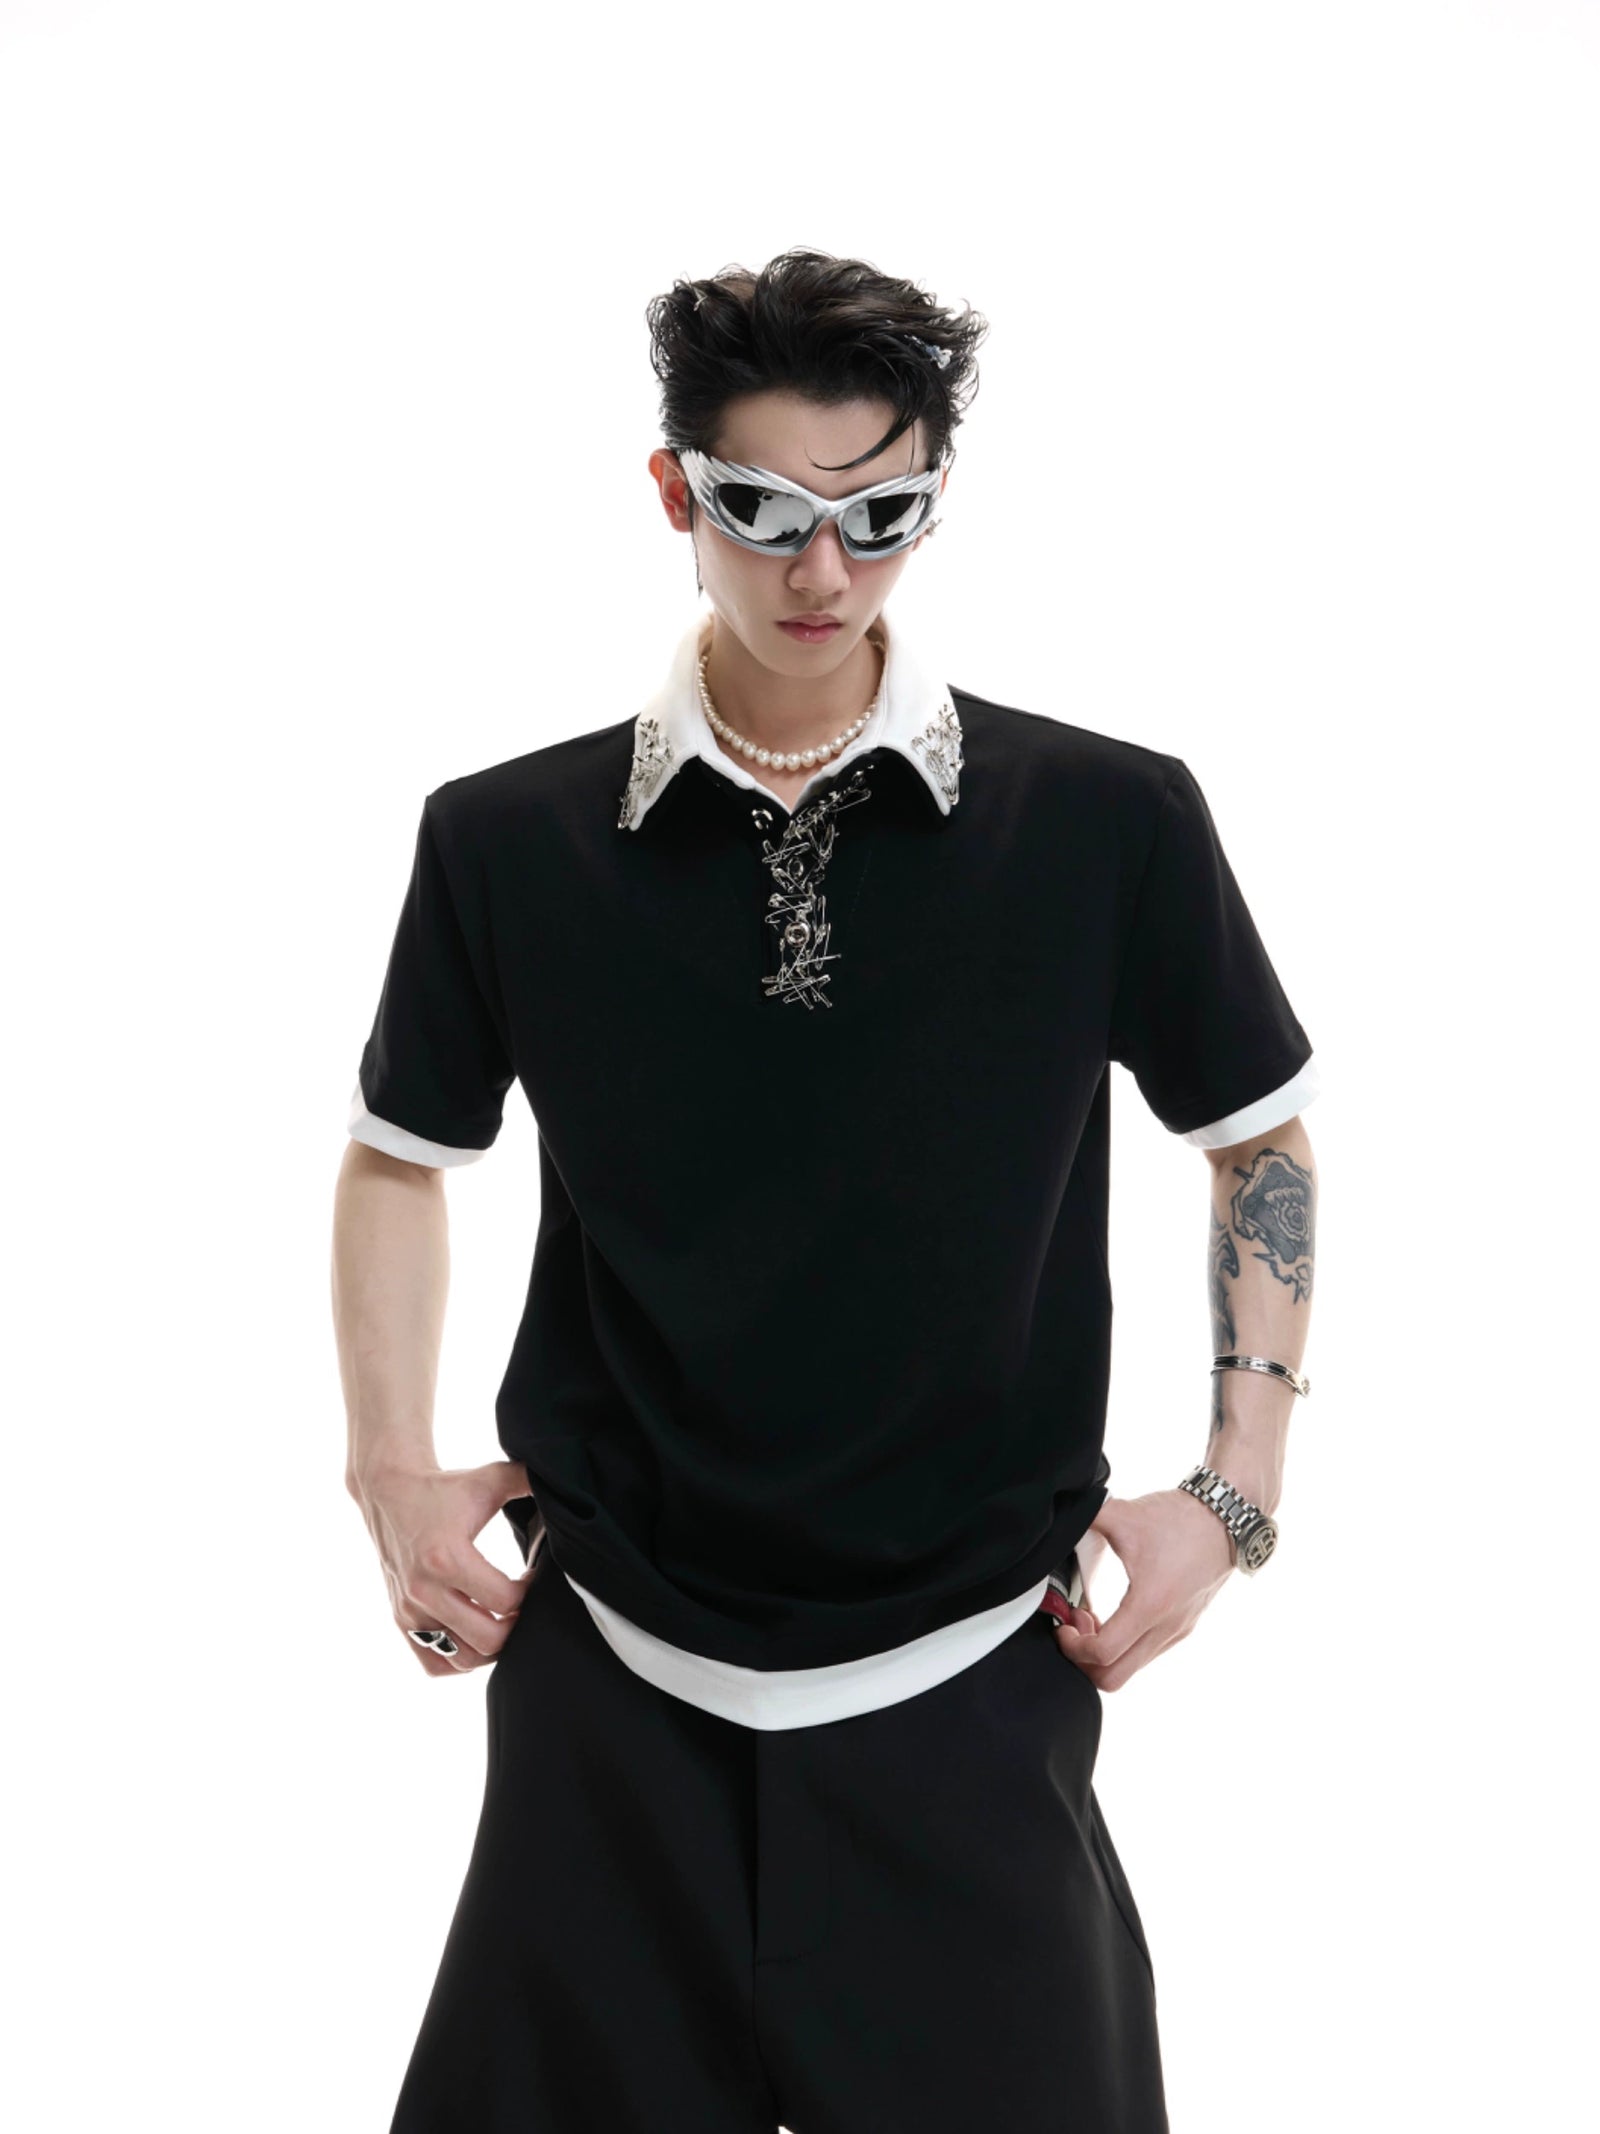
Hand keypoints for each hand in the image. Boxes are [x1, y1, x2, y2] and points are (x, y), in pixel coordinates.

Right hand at [350, 1457, 535, 1675]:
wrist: (389, 1492)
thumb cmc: (444, 1488)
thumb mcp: (488, 1479)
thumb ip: (527, 1479)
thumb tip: (563, 1482)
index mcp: (447, 1557)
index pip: (503, 1601)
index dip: (529, 1593)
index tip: (532, 1578)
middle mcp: (424, 1589)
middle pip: (487, 1639)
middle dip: (515, 1625)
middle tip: (521, 1605)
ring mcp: (410, 1609)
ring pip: (462, 1659)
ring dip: (490, 1647)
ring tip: (500, 1620)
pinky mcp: (401, 1619)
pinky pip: (433, 1664)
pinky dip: (458, 1659)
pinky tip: (473, 1634)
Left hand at [1052, 1487, 1235, 1691]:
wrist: (1227, 1518)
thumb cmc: (1179, 1518)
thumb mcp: (1124, 1513)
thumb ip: (1085, 1517)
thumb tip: (1058, 1519)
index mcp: (1150, 1604)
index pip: (1104, 1653)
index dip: (1073, 1647)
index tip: (1062, 1626)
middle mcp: (1167, 1627)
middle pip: (1115, 1677)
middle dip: (1084, 1660)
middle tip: (1075, 1627)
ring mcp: (1178, 1631)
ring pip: (1132, 1668)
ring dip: (1105, 1653)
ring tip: (1092, 1618)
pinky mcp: (1184, 1627)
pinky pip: (1146, 1654)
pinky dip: (1124, 1646)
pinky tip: (1114, 1616)